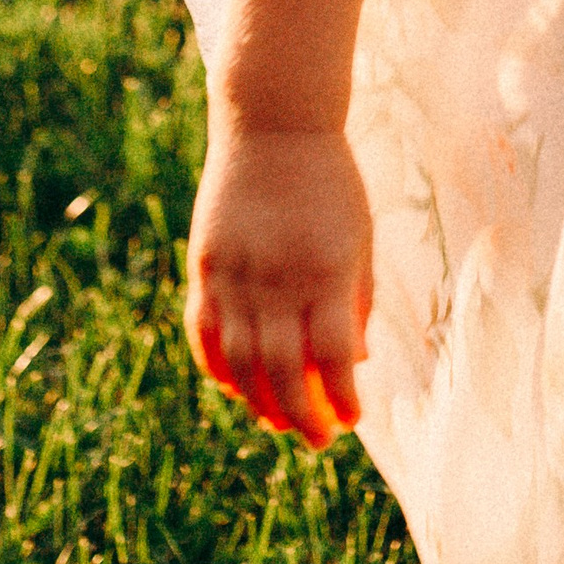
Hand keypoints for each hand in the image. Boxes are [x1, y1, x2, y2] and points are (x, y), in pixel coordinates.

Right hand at [186, 118, 372, 448]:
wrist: (274, 125)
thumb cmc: (330, 183)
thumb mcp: (359, 238)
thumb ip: (356, 301)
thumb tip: (354, 364)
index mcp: (325, 271)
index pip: (331, 357)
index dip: (342, 399)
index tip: (353, 422)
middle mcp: (277, 278)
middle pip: (282, 371)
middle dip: (303, 416)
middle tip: (319, 439)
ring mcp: (235, 274)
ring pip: (239, 361)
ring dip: (259, 401)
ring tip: (280, 422)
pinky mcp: (205, 266)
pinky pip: (203, 332)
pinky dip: (217, 368)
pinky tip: (235, 388)